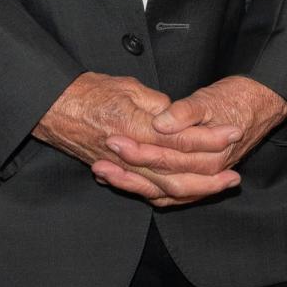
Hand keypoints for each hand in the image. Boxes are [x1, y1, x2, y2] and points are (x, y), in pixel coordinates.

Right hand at [34, 72, 242, 207]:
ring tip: (218, 187)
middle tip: (234, 176)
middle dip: (209, 177)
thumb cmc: (88, 92)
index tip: (233, 133)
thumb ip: (157, 105)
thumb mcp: (127, 88)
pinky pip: (144, 193)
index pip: (182, 139)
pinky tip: (183, 196)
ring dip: (194, 191)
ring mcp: (122, 169)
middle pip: (177, 175)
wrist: (53, 108)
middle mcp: (132, 155)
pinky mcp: (116, 175)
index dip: (210, 138)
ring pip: (163, 190)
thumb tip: (177, 117)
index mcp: (137, 129)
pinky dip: (167, 198)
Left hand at [97, 77, 286, 204]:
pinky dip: (144, 189)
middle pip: (162, 180)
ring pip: (163, 192)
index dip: (140, 149)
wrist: (262, 104)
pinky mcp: (197, 179)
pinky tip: (123, 181)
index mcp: (211, 154)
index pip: (168, 157)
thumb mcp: (212, 99)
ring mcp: (202, 180)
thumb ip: (186, 112)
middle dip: (129, 171)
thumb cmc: (238, 98)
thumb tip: (160, 123)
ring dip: (132, 184)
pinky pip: (168, 193)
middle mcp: (207, 173)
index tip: (114, 139)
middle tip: (103, 157)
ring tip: (103, 173)